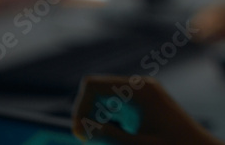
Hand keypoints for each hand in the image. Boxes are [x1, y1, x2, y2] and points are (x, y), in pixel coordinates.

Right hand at [71, 75, 224, 143]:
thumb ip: (107, 136)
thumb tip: (80, 127)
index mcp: (139, 90)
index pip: (92, 85)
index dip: (80, 109)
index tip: (82, 136)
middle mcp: (140, 86)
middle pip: (96, 93)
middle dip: (88, 117)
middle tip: (93, 141)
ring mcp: (143, 96)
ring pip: (104, 103)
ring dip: (98, 123)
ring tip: (110, 142)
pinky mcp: (144, 108)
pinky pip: (116, 110)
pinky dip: (110, 125)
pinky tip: (122, 140)